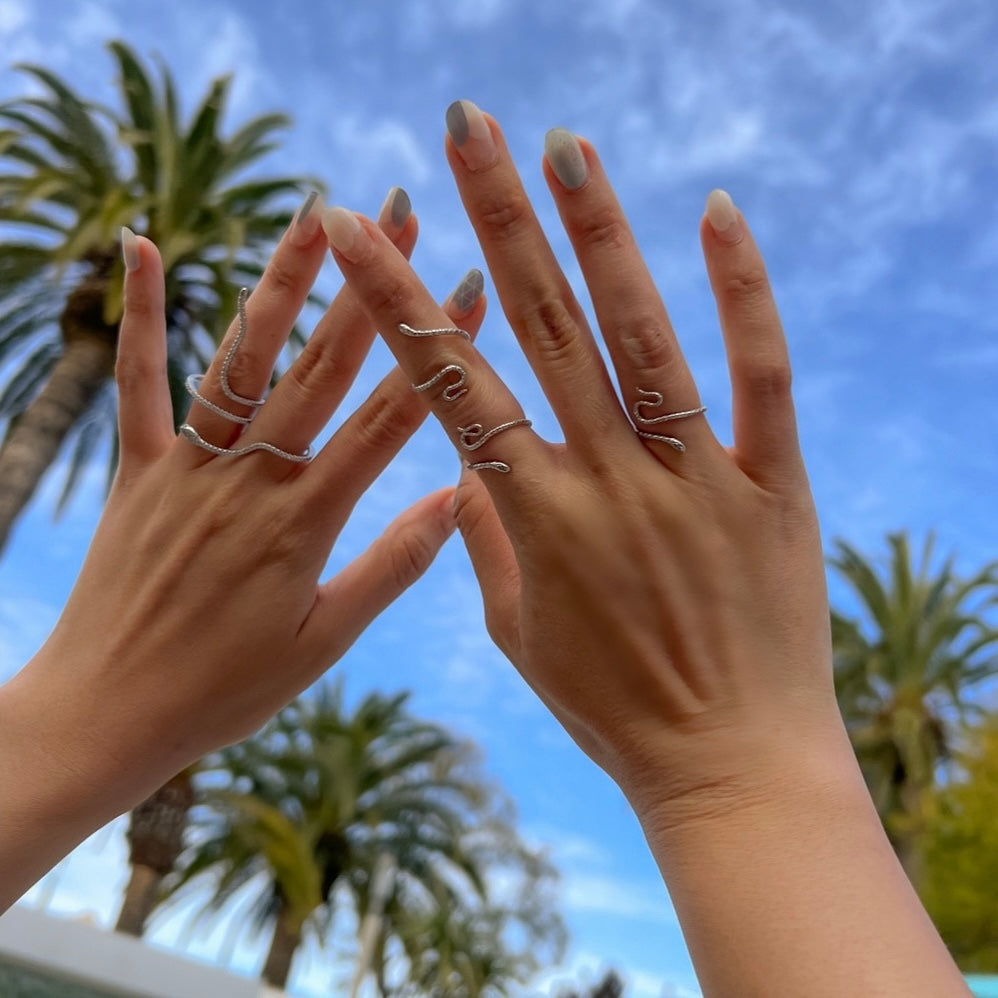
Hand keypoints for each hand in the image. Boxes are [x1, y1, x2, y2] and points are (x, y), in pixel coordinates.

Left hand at [0, 189, 483, 908]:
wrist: (107, 715)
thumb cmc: (224, 691)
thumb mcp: (324, 643)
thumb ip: (391, 568)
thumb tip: (457, 502)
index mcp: (304, 522)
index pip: (386, 422)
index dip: (432, 353)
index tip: (469, 292)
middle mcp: (249, 479)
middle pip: (320, 369)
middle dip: (367, 287)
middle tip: (401, 214)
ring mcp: (187, 468)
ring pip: (240, 358)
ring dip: (279, 280)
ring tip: (311, 212)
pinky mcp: (136, 471)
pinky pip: (137, 382)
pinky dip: (143, 313)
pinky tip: (145, 243)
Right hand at [320, 108, 969, 997]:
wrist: (729, 765)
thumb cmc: (613, 708)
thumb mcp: (522, 633)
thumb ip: (486, 543)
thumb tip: (465, 464)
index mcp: (536, 518)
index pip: (450, 385)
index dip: (397, 302)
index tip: (356, 233)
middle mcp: (609, 483)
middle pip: (541, 330)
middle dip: (495, 218)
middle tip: (466, 127)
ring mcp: (695, 478)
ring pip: (639, 333)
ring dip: (598, 233)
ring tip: (564, 148)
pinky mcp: (773, 485)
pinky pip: (761, 374)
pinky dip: (743, 292)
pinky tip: (718, 214)